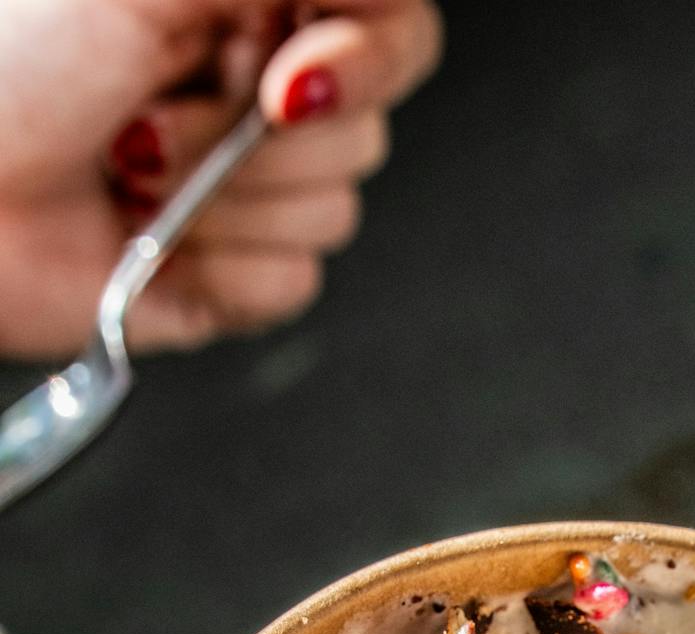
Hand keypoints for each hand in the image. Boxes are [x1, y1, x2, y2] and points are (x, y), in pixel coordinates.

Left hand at [0, 0, 442, 357]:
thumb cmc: (11, 73)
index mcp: (256, 7)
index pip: (394, 28)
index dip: (366, 63)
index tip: (288, 84)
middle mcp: (263, 94)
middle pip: (363, 132)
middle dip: (248, 144)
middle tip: (143, 123)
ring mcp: (257, 190)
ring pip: (332, 212)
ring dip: (221, 208)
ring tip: (130, 180)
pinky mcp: (240, 273)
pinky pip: (294, 283)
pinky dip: (219, 272)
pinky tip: (154, 245)